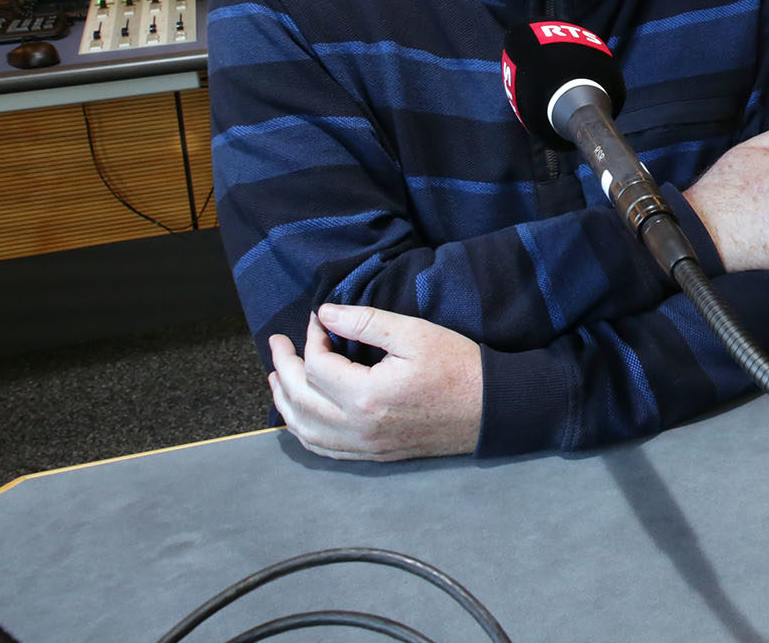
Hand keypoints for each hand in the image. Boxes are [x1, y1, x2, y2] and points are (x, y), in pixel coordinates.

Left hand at [267, 305, 482, 461]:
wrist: (491, 409)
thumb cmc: (458, 367)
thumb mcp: (414, 333)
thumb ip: (365, 322)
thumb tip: (326, 314)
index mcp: (366, 396)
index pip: (316, 366)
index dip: (311, 338)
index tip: (319, 318)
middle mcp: (358, 427)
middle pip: (300, 399)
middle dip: (284, 367)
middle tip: (278, 343)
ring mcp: (365, 446)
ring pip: (305, 430)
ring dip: (285, 402)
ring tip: (277, 377)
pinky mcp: (374, 454)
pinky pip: (324, 448)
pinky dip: (304, 430)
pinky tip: (300, 414)